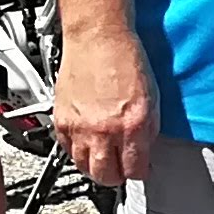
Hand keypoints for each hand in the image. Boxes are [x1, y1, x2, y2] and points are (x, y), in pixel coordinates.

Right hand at [54, 25, 155, 190]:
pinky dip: (77, 151)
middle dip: (116, 176)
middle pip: (106, 176)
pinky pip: (67, 150)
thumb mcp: (152, 96)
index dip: (140, 172)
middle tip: (121, 168)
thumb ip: (148, 129)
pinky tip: (87, 142)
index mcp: (133, 123)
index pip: (135, 169)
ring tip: (104, 156)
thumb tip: (145, 152)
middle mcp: (105, 129)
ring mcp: (80, 127)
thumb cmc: (125, 58)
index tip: (140, 169)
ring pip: (84, 167)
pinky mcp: (61, 121)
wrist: (97, 37)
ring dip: (95, 166)